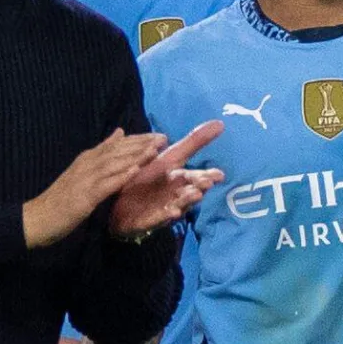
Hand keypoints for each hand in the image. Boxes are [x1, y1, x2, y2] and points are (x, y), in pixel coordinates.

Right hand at [25, 131, 162, 247]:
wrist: (37, 218)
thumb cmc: (60, 199)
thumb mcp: (81, 172)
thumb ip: (100, 154)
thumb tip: (118, 133)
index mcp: (87, 159)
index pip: (116, 145)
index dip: (137, 139)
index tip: (158, 135)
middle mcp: (86, 165)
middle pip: (117, 151)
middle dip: (141, 144)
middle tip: (163, 137)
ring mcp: (85, 180)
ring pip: (114, 164)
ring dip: (135, 156)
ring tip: (155, 149)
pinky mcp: (84, 197)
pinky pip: (105, 185)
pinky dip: (120, 176)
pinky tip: (135, 171)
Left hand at [107, 120, 223, 237]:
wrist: (122, 201)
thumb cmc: (150, 177)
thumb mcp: (170, 156)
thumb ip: (194, 142)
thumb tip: (220, 123)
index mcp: (179, 178)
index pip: (196, 176)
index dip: (208, 176)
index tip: (220, 174)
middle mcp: (175, 194)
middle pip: (190, 191)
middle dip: (199, 187)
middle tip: (207, 183)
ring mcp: (164, 208)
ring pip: (179, 205)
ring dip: (187, 201)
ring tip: (196, 195)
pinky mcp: (150, 220)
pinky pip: (158, 219)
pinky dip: (166, 216)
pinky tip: (173, 213)